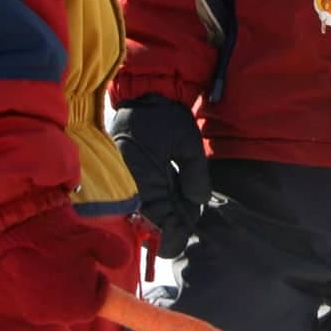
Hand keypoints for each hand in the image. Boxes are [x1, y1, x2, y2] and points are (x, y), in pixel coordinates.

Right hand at [0, 203, 132, 324]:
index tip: (93, 269)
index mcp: (84, 308)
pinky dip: (46, 292)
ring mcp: (42, 315)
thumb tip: (124, 263)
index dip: (97, 284)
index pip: (97, 302)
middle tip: (76, 267)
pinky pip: (43, 304)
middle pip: (78, 306)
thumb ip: (117, 253)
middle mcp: (63, 317)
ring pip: (60, 305)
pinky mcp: (26, 310)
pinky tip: (44, 273)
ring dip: (63, 291)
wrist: (24, 233)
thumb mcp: (100, 240)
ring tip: (58, 268)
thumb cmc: (64, 237)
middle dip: (80, 289)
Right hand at [110, 95, 211, 258]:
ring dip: (171, 213)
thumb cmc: (164, 117)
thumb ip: (195, 173)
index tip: (189, 233)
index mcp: (145, 182)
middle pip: (156, 222)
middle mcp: (134, 188)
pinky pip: (149, 200)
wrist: (142, 96)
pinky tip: (178, 194)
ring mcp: (132, 184)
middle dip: (176, 223)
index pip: (161, 223)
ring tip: (188, 202)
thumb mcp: (187, 142)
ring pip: (153, 213)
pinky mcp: (134, 178)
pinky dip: (164, 202)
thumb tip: (198, 202)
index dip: (176, 235)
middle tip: (192, 213)